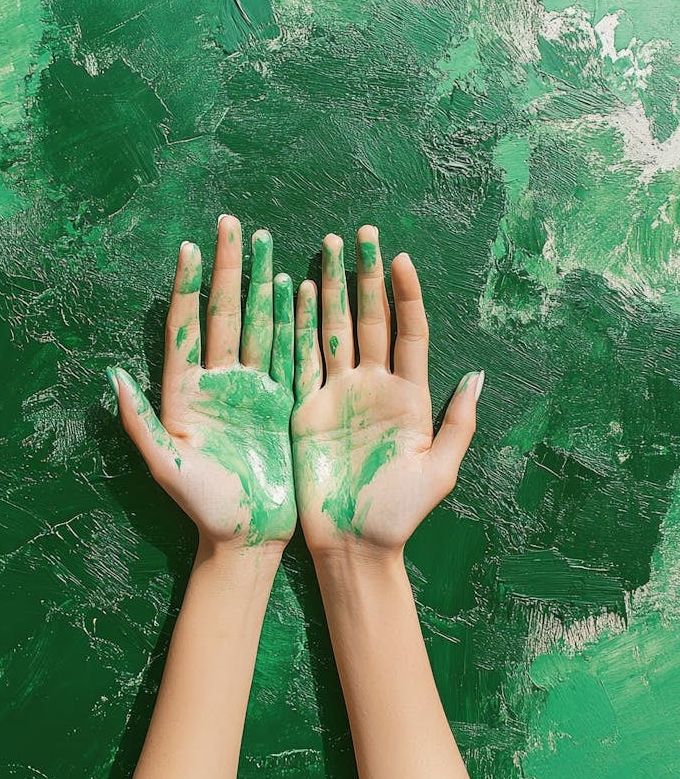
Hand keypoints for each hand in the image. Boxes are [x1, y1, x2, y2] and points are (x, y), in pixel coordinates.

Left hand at [107, 215, 296, 547]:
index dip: (188, 288)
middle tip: (231, 226)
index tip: (190, 247)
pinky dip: (292, 320)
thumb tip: (112, 375)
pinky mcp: (281, 401)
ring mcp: (253, 388)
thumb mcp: (168, 467)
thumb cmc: (203, 508)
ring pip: (257, 323)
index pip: (187, 328)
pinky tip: (297, 288)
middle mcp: (219, 382)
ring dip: (261, 284)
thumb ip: (141, 422)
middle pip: (224, 314)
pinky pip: (288, 351)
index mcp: (186, 392)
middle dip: (227, 269)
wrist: (247, 536)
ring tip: (266, 243)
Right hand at [291, 225, 482, 553]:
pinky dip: (299, 326)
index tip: (402, 258)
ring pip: (335, 329)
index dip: (407, 295)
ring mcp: (338, 393)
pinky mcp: (307, 407)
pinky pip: (303, 358)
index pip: (409, 332)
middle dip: (366, 275)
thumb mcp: (438, 470)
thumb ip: (458, 422)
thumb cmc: (400, 514)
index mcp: (409, 396)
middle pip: (371, 319)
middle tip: (361, 233)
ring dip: (332, 289)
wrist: (354, 544)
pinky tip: (299, 292)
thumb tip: (479, 375)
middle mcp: (373, 386)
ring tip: (327, 247)